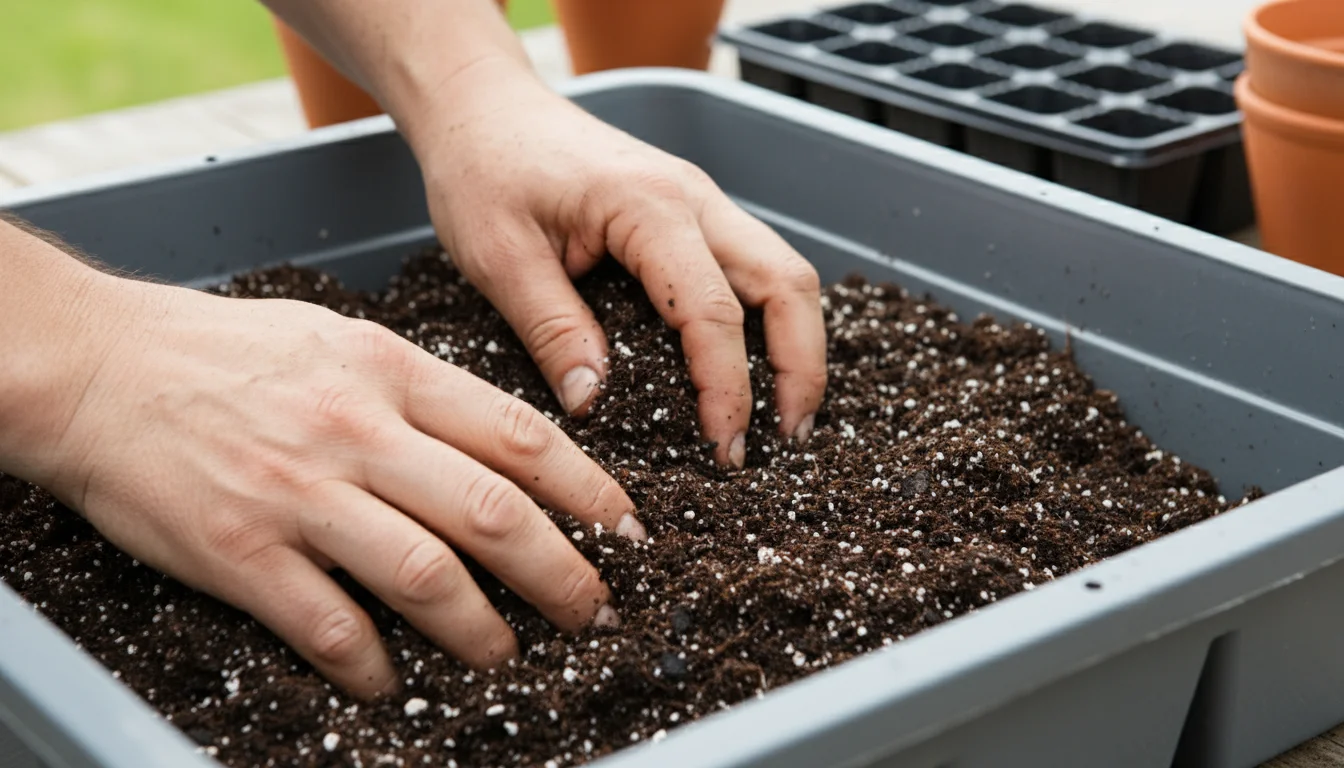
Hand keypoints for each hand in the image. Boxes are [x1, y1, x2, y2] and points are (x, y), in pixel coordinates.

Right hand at [20, 275, 644, 698]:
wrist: (100, 367)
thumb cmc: (223, 351)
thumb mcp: (341, 339)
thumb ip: (422, 390)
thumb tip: (504, 447)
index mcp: (391, 373)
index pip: (520, 436)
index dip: (588, 492)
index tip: (625, 529)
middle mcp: (358, 432)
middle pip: (493, 514)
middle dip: (562, 574)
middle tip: (594, 610)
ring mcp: (301, 494)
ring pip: (426, 576)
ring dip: (481, 629)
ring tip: (506, 653)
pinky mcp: (242, 553)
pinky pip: (330, 626)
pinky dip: (370, 665)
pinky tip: (388, 680)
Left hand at [404, 60, 827, 466]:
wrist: (483, 105)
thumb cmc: (485, 169)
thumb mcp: (498, 257)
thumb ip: (551, 330)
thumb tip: (595, 405)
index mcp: (648, 207)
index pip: (714, 311)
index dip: (727, 387)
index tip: (723, 447)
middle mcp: (694, 198)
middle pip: (787, 282)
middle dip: (799, 367)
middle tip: (786, 439)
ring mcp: (701, 202)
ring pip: (783, 272)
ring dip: (796, 344)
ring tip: (783, 416)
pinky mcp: (692, 213)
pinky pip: (754, 266)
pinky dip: (769, 320)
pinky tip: (752, 367)